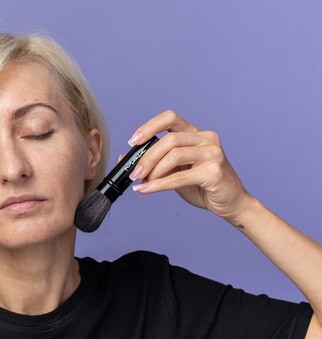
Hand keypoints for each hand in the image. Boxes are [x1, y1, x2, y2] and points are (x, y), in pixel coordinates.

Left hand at [121, 110, 253, 219]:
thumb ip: (155, 162)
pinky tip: (146, 189)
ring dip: (153, 170)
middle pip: (169, 140)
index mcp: (195, 134)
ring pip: (174, 155)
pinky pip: (180, 177)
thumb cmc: (202, 186)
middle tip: (134, 173)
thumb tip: (124, 157)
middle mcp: (206, 138)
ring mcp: (213, 153)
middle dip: (146, 157)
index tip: (133, 141)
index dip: (149, 126)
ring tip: (142, 182)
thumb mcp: (174, 171)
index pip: (170, 118)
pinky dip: (159, 184)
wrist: (230, 203)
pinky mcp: (214, 171)